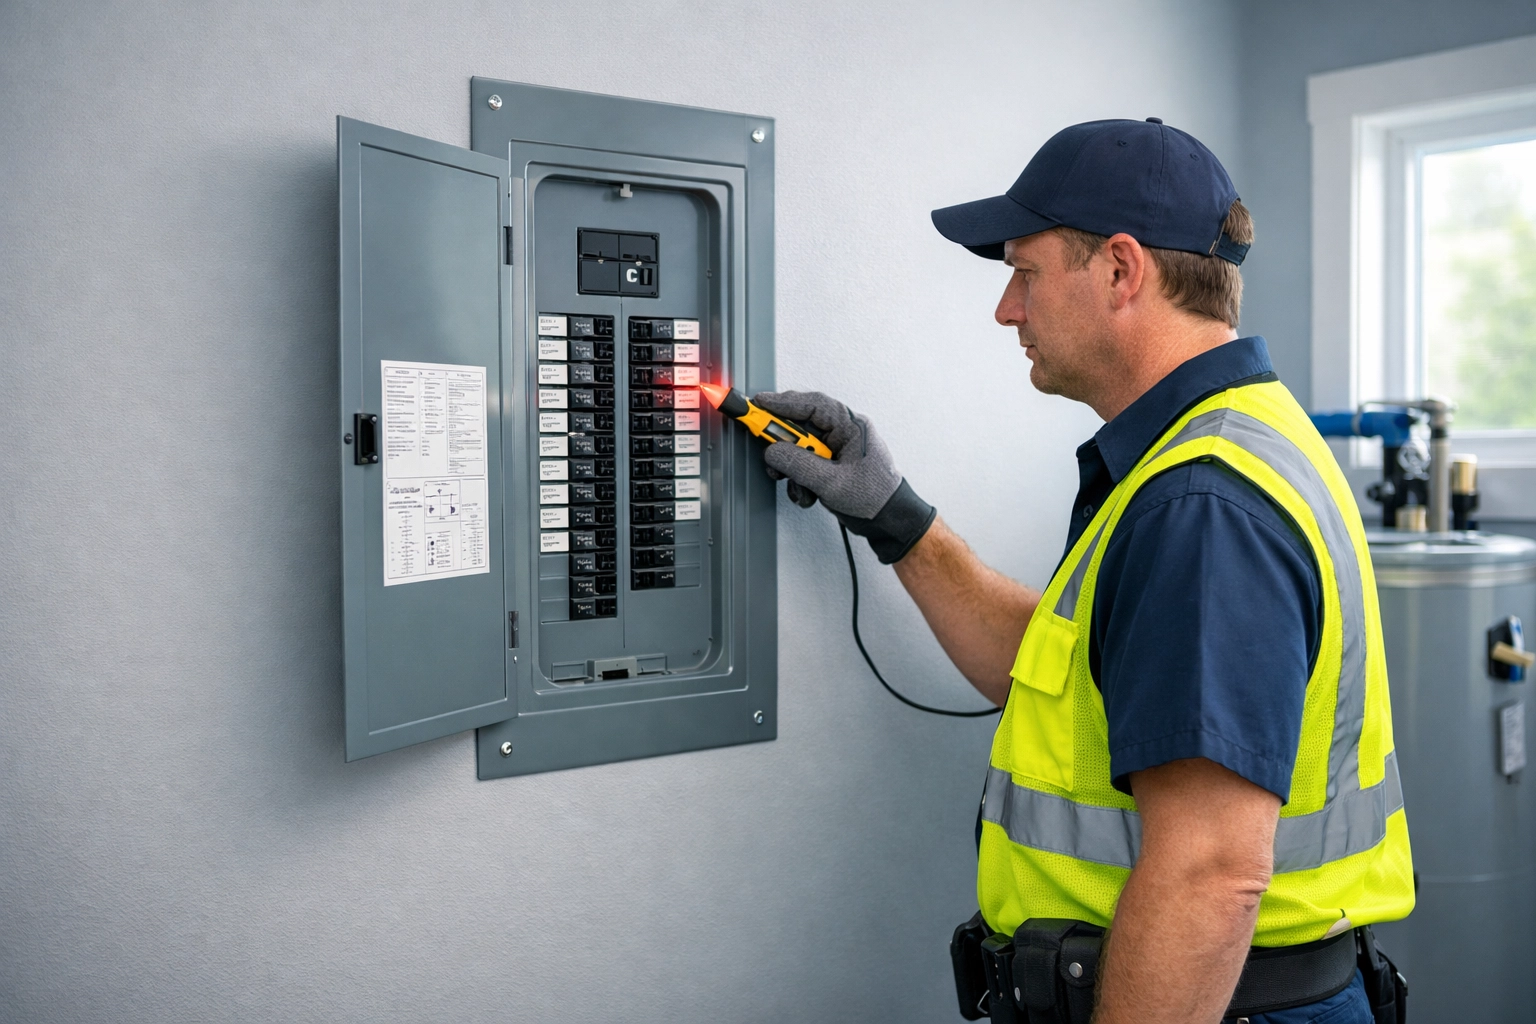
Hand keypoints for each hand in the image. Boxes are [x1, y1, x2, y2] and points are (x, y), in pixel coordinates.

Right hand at [752, 390, 936, 563]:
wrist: (888, 522)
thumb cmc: (876, 498)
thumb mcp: (832, 482)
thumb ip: (799, 465)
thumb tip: (773, 452)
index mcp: (851, 426)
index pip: (812, 405)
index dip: (782, 403)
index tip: (758, 404)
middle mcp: (842, 433)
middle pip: (801, 426)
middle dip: (783, 443)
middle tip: (767, 449)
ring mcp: (834, 450)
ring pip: (798, 448)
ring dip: (791, 468)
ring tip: (794, 483)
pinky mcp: (828, 466)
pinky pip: (803, 465)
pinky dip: (798, 480)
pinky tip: (806, 493)